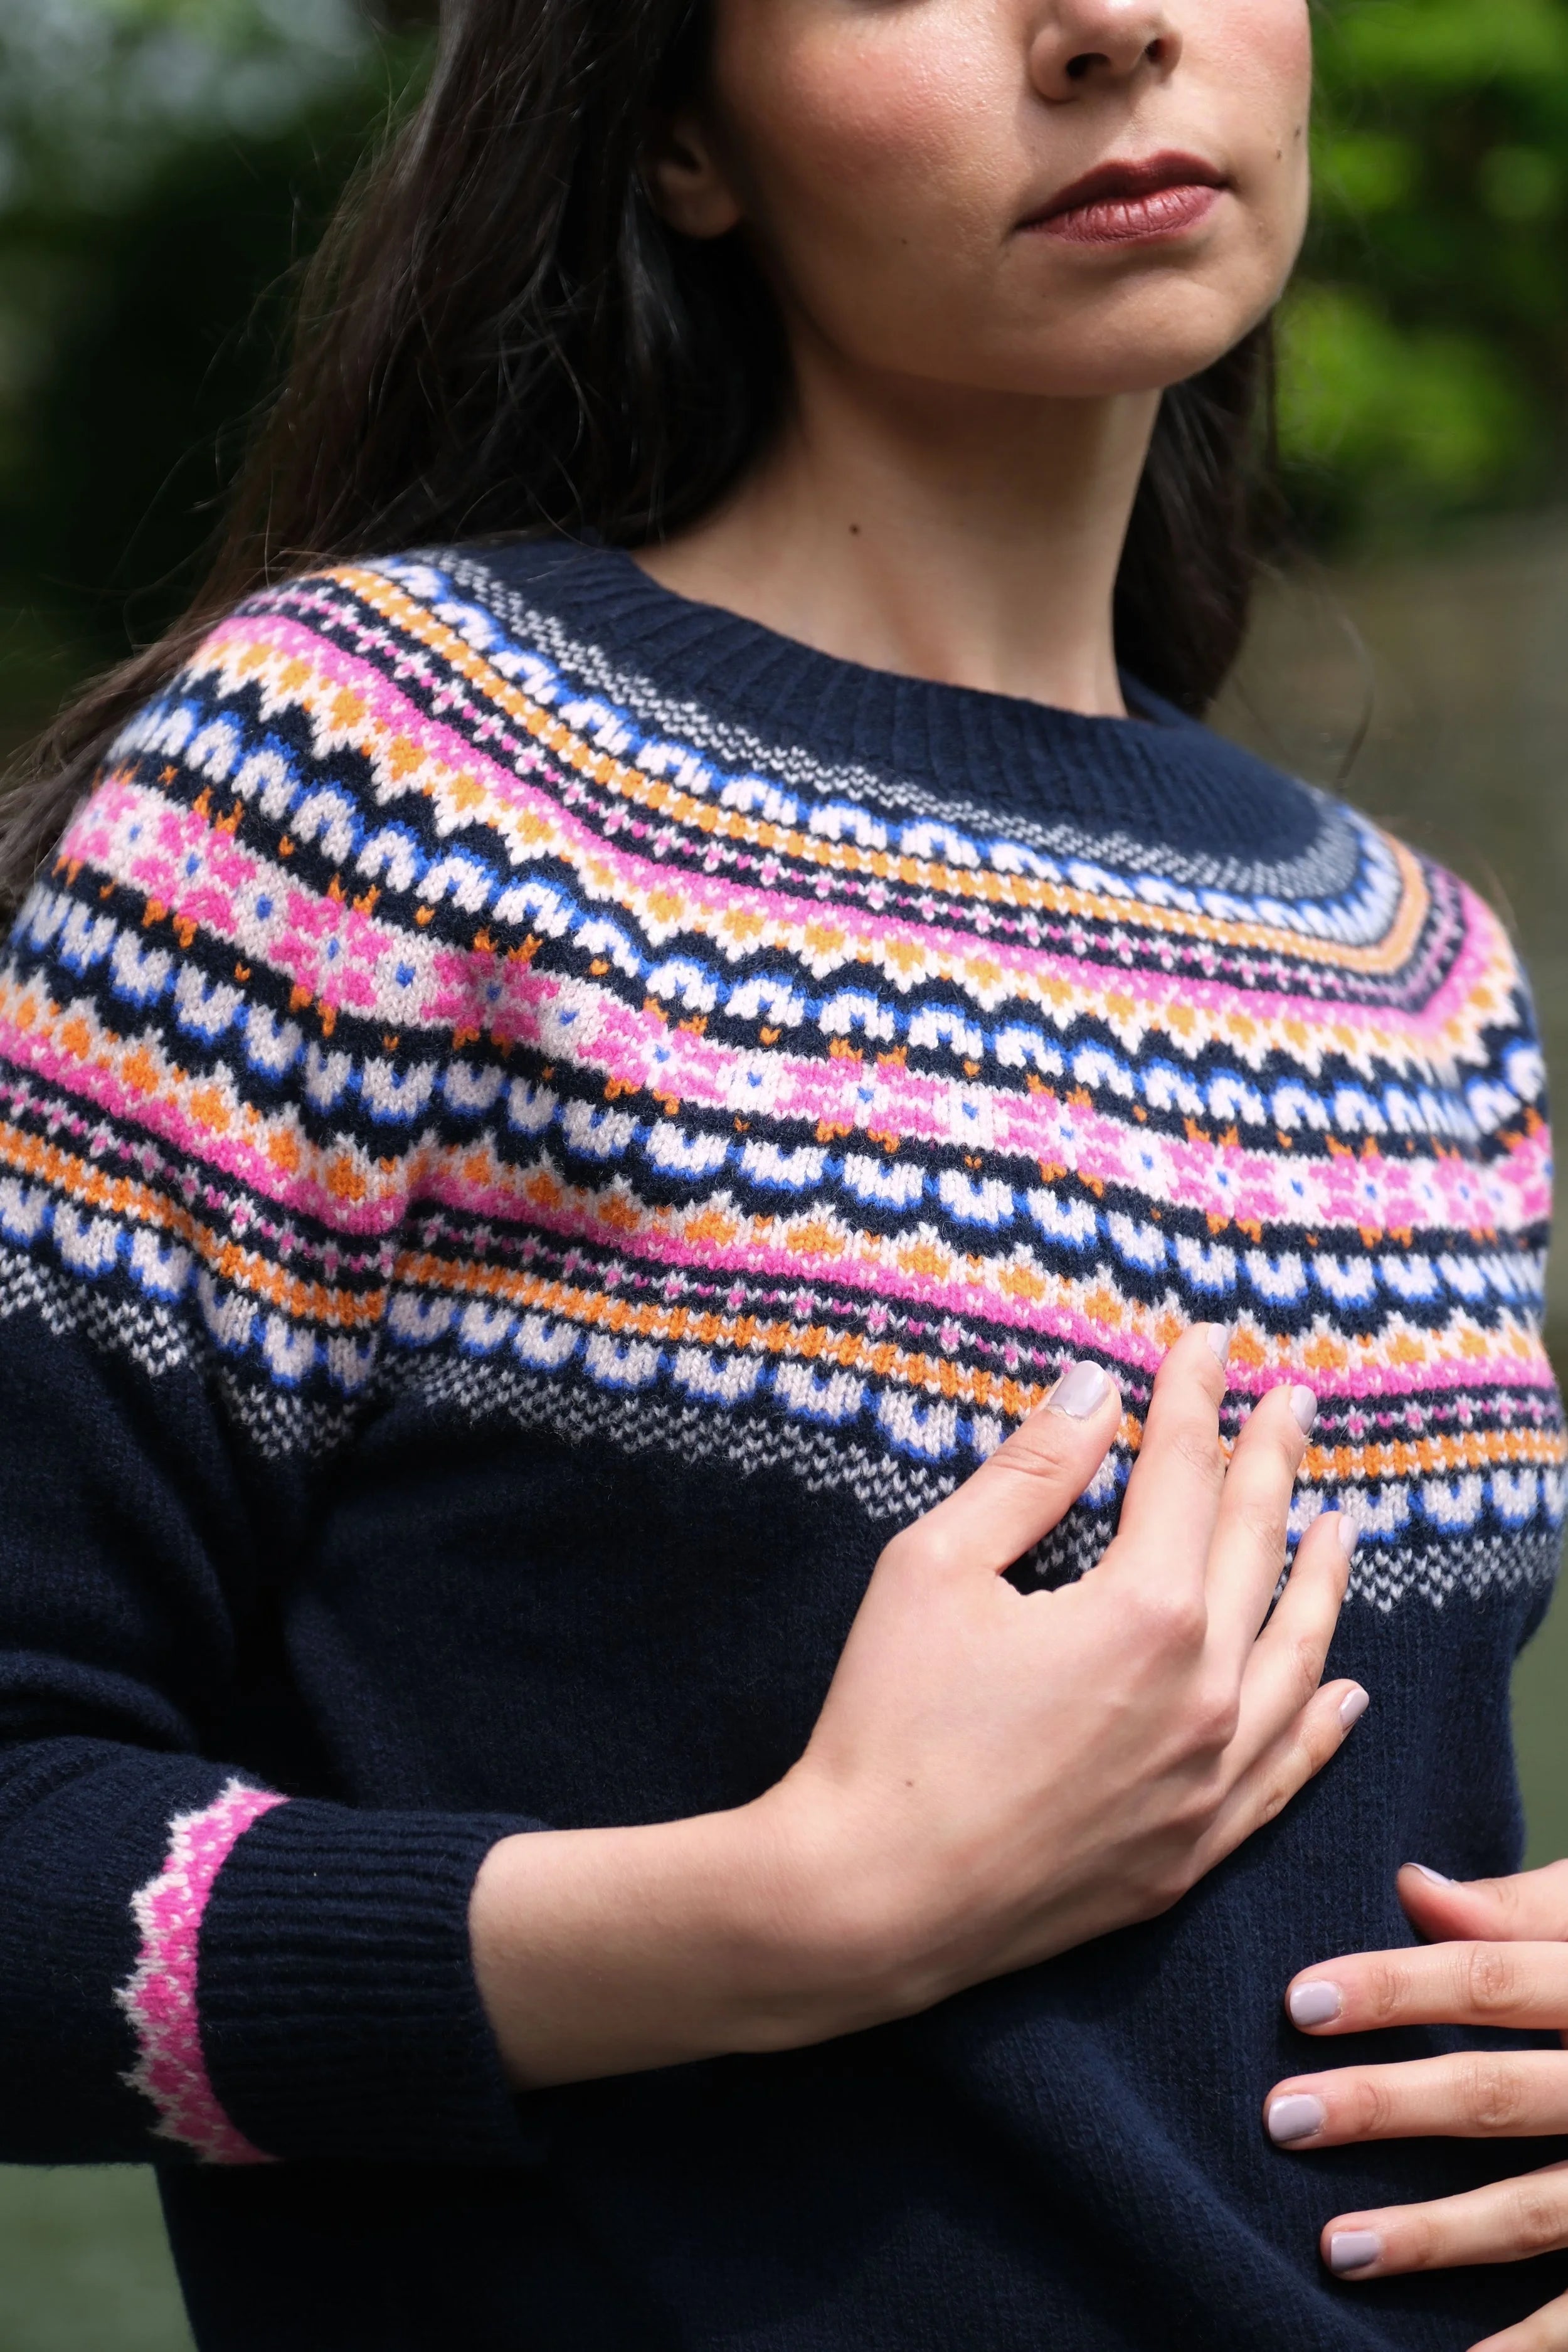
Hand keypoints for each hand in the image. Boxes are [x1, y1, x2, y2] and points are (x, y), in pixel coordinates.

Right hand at [475, 1327, 1364, 2086]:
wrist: (871, 1899)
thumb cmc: (889, 1724)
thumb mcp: (934, 1568)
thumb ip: (1028, 1475)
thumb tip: (1093, 1392)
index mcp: (1146, 1613)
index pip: (1186, 1474)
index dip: (1193, 1398)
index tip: (1207, 1344)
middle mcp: (1205, 1695)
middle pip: (1257, 1552)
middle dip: (1273, 1465)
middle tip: (1292, 1403)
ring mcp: (1208, 1782)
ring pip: (1297, 1661)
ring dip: (1320, 1583)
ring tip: (1339, 1526)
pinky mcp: (1190, 1852)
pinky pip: (1288, 1773)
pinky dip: (1323, 1720)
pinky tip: (1342, 1688)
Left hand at [1266, 1863, 1567, 2351]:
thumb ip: (1530, 1911)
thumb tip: (1412, 1888)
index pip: (1492, 1980)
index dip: (1397, 1988)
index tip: (1298, 2000)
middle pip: (1500, 2095)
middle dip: (1389, 2106)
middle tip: (1283, 2116)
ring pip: (1537, 2210)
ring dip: (1435, 2235)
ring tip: (1335, 2248)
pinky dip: (1525, 2346)